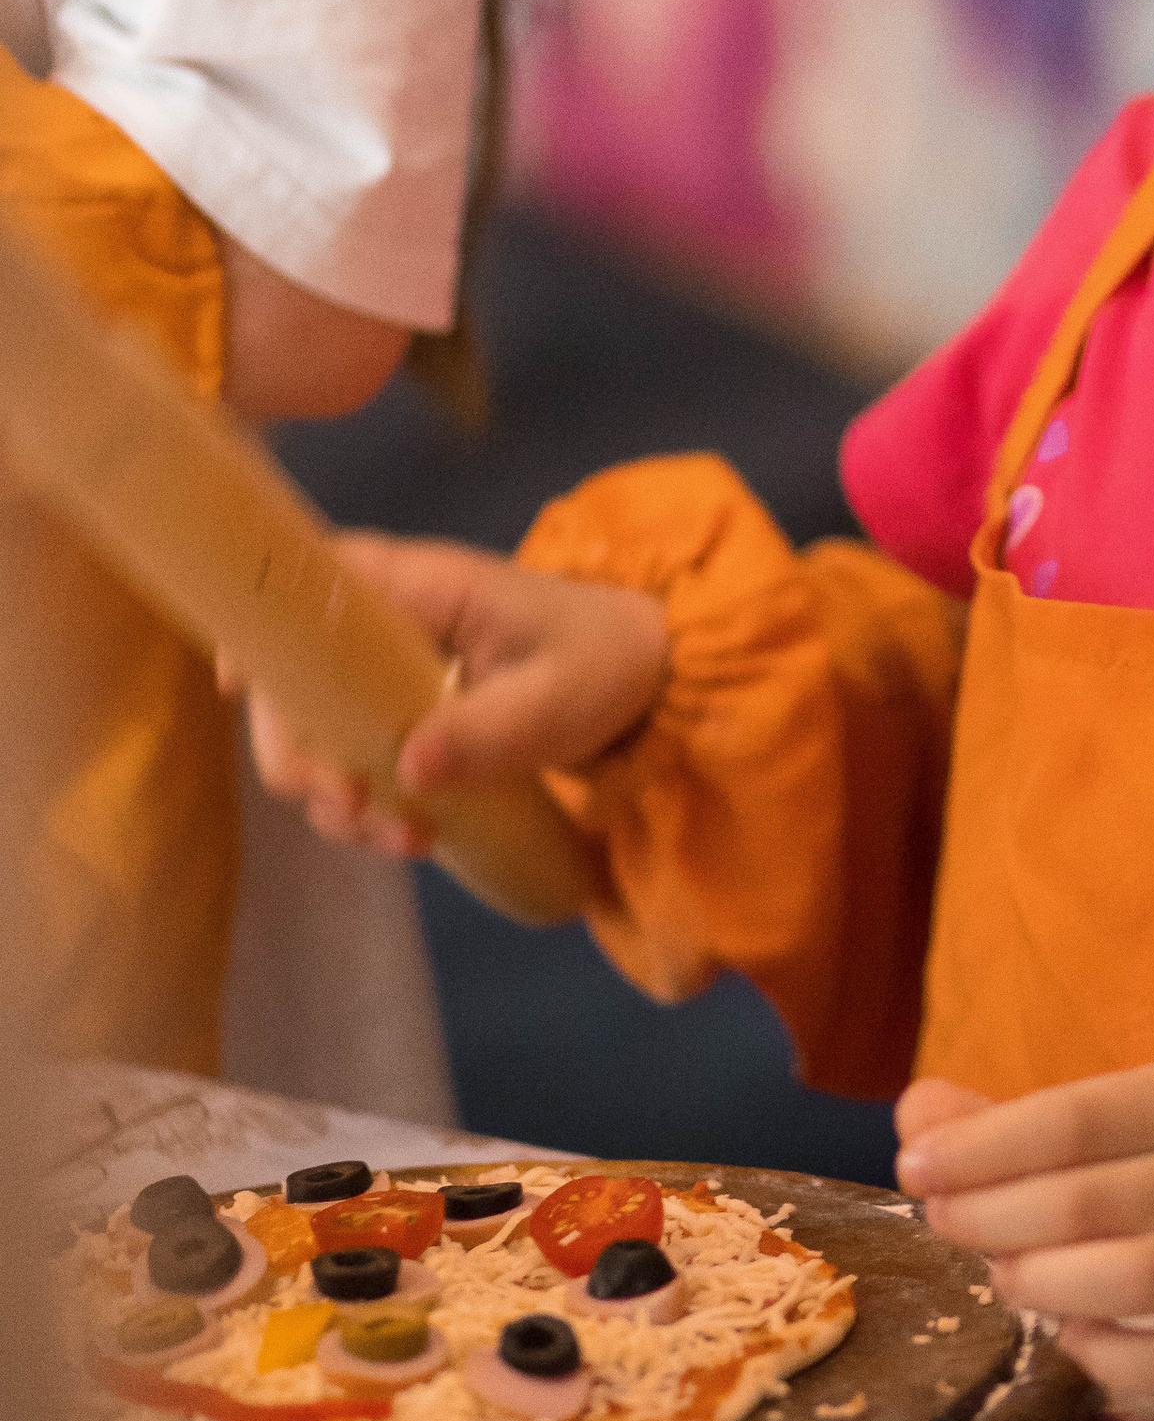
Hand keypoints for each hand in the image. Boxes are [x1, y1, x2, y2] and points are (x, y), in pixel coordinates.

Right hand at [220, 536, 669, 854]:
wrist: (645, 680)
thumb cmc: (600, 662)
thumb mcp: (557, 697)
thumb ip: (490, 729)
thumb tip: (409, 767)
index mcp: (420, 589)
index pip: (312, 580)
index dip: (260, 625)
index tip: (241, 686)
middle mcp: (388, 628)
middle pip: (292, 676)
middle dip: (298, 751)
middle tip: (345, 804)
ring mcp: (387, 679)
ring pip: (316, 732)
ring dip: (335, 794)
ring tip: (399, 837)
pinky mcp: (401, 723)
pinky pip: (354, 763)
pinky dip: (366, 807)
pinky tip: (409, 840)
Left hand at [894, 1063, 1153, 1413]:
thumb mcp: (1122, 1126)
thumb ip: (1016, 1125)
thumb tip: (915, 1113)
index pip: (1072, 1119)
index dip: (981, 1147)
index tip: (914, 1167)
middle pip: (1085, 1202)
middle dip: (992, 1218)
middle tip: (944, 1223)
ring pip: (1129, 1282)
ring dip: (1042, 1284)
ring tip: (1006, 1276)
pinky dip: (1103, 1358)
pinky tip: (1072, 1336)